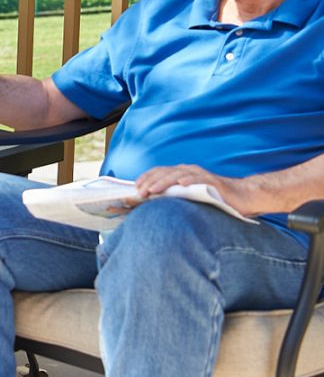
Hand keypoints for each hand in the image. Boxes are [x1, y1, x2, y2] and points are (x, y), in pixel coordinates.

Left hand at [135, 164, 249, 212]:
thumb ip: (174, 197)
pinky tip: (181, 184)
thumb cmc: (215, 199)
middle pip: (165, 172)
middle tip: (140, 192)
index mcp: (181, 173)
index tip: (135, 188)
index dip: (146, 178)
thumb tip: (153, 205)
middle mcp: (189, 171)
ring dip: (164, 181)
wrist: (243, 196)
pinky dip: (189, 180)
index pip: (159, 172)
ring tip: (153, 189)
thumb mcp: (190, 198)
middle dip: (150, 182)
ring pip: (178, 175)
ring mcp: (200, 175)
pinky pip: (199, 179)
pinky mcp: (213, 181)